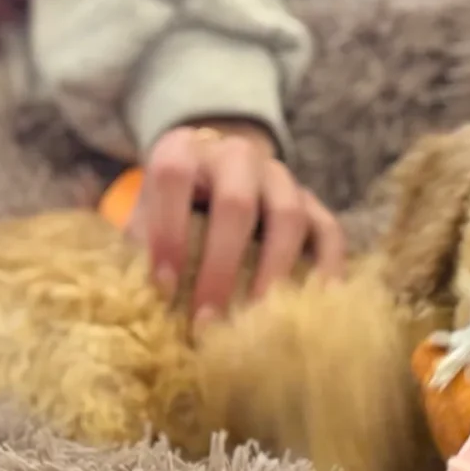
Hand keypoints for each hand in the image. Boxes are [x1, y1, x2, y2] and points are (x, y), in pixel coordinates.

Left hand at [131, 120, 346, 319]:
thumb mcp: (146, 216)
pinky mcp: (313, 203)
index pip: (174, 175)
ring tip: (257, 319)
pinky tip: (316, 305)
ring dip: (272, 272)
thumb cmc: (172, 208)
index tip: (164, 286)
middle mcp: (236, 155)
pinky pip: (329, 232)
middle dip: (221, 266)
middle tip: (207, 321)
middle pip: (236, 202)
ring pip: (288, 216)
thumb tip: (141, 306)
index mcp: (185, 149)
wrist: (214, 180)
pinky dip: (326, 269)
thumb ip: (140, 248)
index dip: (168, 230)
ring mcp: (281, 177)